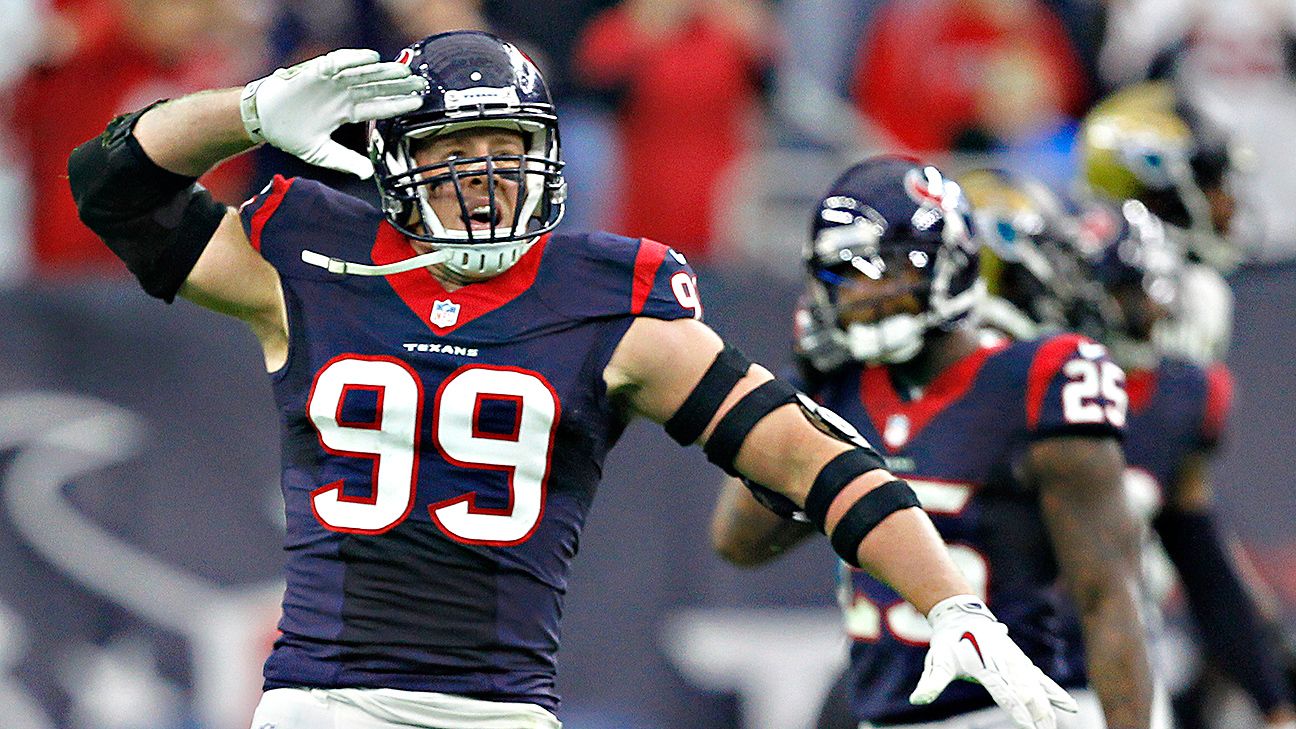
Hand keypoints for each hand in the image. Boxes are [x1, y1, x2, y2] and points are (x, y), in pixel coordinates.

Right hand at [240, 49, 425, 177]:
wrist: (265, 120)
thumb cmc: (292, 133)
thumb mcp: (322, 153)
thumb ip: (345, 161)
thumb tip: (369, 173)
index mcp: (347, 111)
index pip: (379, 107)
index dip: (399, 105)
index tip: (419, 103)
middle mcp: (344, 94)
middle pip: (377, 88)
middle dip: (399, 85)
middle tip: (422, 82)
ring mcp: (332, 82)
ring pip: (363, 74)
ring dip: (383, 71)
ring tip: (404, 69)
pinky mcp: (317, 72)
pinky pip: (339, 63)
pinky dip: (355, 59)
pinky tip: (372, 58)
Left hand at [911, 596, 1078, 728]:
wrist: (961, 614)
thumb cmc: (948, 641)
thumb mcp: (937, 661)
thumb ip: (930, 683)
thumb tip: (917, 700)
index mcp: (985, 665)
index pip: (1004, 691)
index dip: (1017, 708)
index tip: (1028, 725)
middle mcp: (1004, 662)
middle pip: (1025, 690)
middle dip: (1037, 711)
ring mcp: (1015, 661)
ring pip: (1036, 686)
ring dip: (1046, 705)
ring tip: (1054, 724)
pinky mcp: (1020, 661)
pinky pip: (1040, 678)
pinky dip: (1053, 692)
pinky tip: (1068, 705)